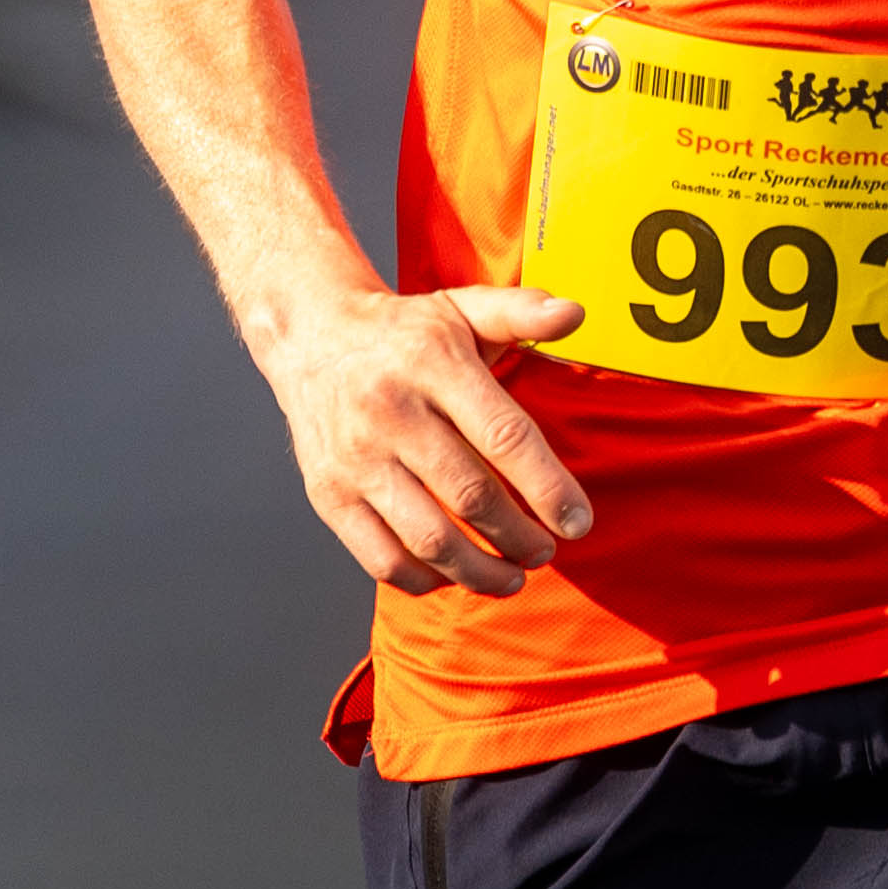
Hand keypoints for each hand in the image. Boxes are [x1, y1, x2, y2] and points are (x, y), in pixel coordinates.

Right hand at [265, 273, 597, 594]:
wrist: (310, 337)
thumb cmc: (405, 334)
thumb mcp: (462, 309)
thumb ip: (522, 312)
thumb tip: (575, 314)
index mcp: (432, 363)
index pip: (503, 436)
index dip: (548, 488)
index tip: (578, 522)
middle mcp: (389, 411)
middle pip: (470, 496)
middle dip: (519, 537)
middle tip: (545, 551)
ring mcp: (355, 458)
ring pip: (429, 539)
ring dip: (481, 572)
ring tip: (511, 576)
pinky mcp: (329, 494)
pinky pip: (382, 559)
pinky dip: (426, 579)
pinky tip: (455, 574)